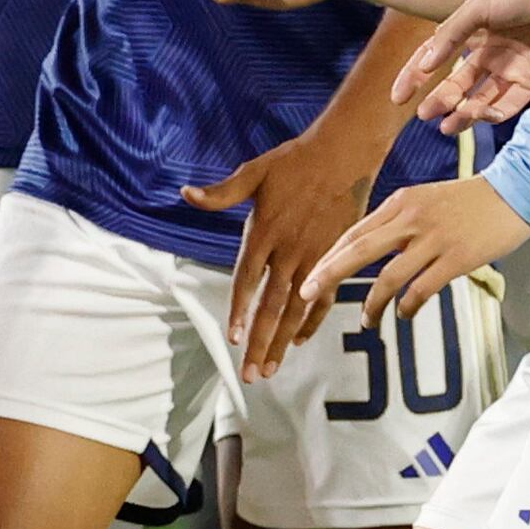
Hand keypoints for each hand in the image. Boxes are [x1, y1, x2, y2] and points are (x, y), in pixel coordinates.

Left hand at [185, 120, 395, 377]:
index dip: (238, 310)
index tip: (231, 338)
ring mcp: (314, 257)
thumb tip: (185, 194)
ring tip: (270, 368)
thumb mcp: (253, 172)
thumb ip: (220, 193)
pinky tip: (297, 340)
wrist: (343, 155)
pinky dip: (310, 321)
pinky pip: (322, 297)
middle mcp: (289, 251)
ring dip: (281, 340)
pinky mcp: (335, 258)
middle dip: (258, 341)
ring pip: (295, 309)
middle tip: (249, 374)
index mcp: (265, 232)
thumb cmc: (294, 162)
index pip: (247, 281)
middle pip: (271, 305)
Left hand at [298, 176, 529, 331]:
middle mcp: (410, 219)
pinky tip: (402, 314)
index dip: (328, 258)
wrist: (514, 192)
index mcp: (399, 203)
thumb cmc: (468, 200)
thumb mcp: (424, 200)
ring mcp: (433, 239)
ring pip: (388, 276)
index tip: (309, 277)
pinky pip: (421, 288)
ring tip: (367, 321)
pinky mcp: (456, 258)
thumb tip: (367, 248)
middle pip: (358, 250)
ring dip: (373, 303)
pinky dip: (407, 305)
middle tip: (307, 295)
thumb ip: (397, 222)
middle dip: (328, 275)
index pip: (353, 233)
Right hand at [393, 0, 529, 132]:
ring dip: (462, 114)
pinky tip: (478, 115)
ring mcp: (511, 70)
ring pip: (480, 100)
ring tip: (448, 125)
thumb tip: (424, 66)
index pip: (435, 59)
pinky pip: (509, 104)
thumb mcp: (477, 7)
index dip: (414, 77)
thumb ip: (450, 35)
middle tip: (424, 114)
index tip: (398, 98)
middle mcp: (489, 55)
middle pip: (456, 85)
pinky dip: (492, 114)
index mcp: (471, 33)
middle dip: (439, 101)